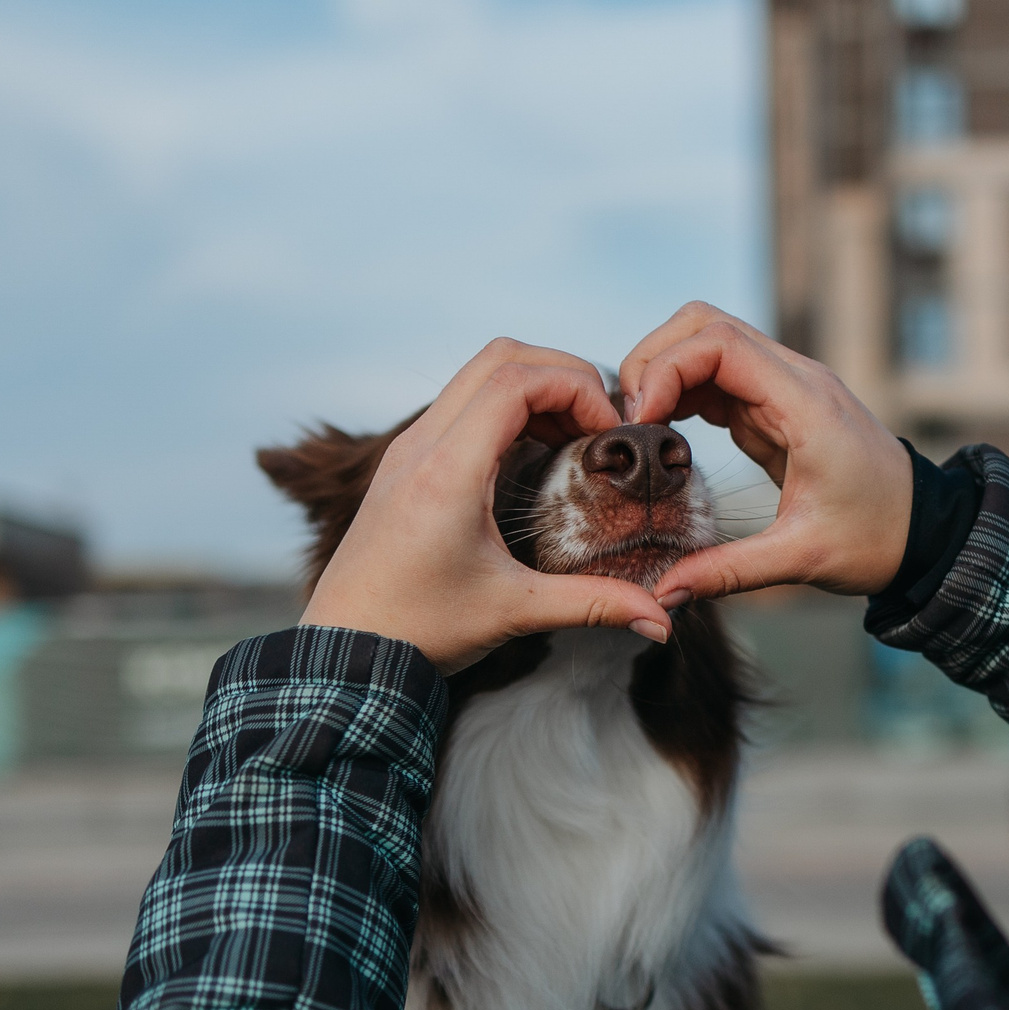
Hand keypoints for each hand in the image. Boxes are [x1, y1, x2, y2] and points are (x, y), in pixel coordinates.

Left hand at [301, 340, 673, 671]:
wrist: (345, 653)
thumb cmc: (421, 632)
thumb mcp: (514, 613)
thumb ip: (593, 606)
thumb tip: (663, 619)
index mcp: (447, 472)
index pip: (516, 379)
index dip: (576, 388)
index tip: (609, 432)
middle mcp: (421, 446)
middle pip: (499, 356)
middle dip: (562, 374)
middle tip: (601, 423)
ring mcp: (407, 449)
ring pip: (477, 373)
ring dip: (534, 386)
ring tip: (575, 435)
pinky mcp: (403, 463)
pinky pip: (460, 403)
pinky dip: (506, 406)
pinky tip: (536, 452)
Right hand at [619, 303, 912, 601]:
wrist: (923, 531)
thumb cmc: (874, 539)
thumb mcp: (803, 560)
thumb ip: (729, 572)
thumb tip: (663, 595)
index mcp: (806, 403)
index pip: (720, 343)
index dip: (666, 370)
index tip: (640, 422)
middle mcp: (794, 379)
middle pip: (704, 324)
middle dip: (654, 360)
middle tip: (630, 421)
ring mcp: (784, 386)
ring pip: (707, 341)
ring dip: (664, 372)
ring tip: (640, 427)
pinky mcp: (774, 404)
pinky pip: (717, 374)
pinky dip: (681, 390)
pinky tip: (663, 431)